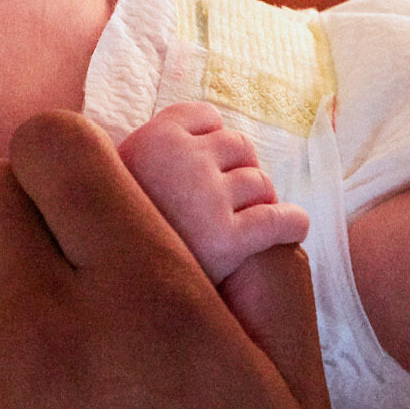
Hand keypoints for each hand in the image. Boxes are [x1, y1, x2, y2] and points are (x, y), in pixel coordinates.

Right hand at [118, 102, 310, 283]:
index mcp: (151, 138)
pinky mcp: (227, 240)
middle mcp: (181, 160)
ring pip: (260, 183)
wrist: (117, 291)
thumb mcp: (117, 179)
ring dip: (259, 200)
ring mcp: (206, 198)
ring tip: (243, 222)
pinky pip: (279, 220)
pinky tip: (292, 229)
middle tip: (226, 200)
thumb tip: (196, 128)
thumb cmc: (120, 236)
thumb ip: (149, 152)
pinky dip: (292, 223)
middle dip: (239, 170)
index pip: (205, 116)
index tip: (205, 164)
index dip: (210, 141)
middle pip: (239, 145)